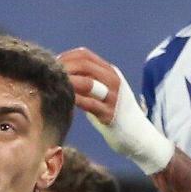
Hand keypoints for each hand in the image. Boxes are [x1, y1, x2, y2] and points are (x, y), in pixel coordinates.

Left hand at [60, 46, 174, 174]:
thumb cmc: (116, 114)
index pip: (85, 55)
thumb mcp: (105, 92)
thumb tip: (64, 77)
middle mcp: (113, 81)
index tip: (53, 67)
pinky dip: (75, 100)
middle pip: (84, 65)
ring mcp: (113, 97)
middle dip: (64, 68)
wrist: (139, 136)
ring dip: (68, 83)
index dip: (66, 58)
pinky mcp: (110, 115)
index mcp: (110, 72)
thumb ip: (90, 82)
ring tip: (55, 88)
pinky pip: (89, 104)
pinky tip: (65, 102)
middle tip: (51, 77)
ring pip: (87, 82)